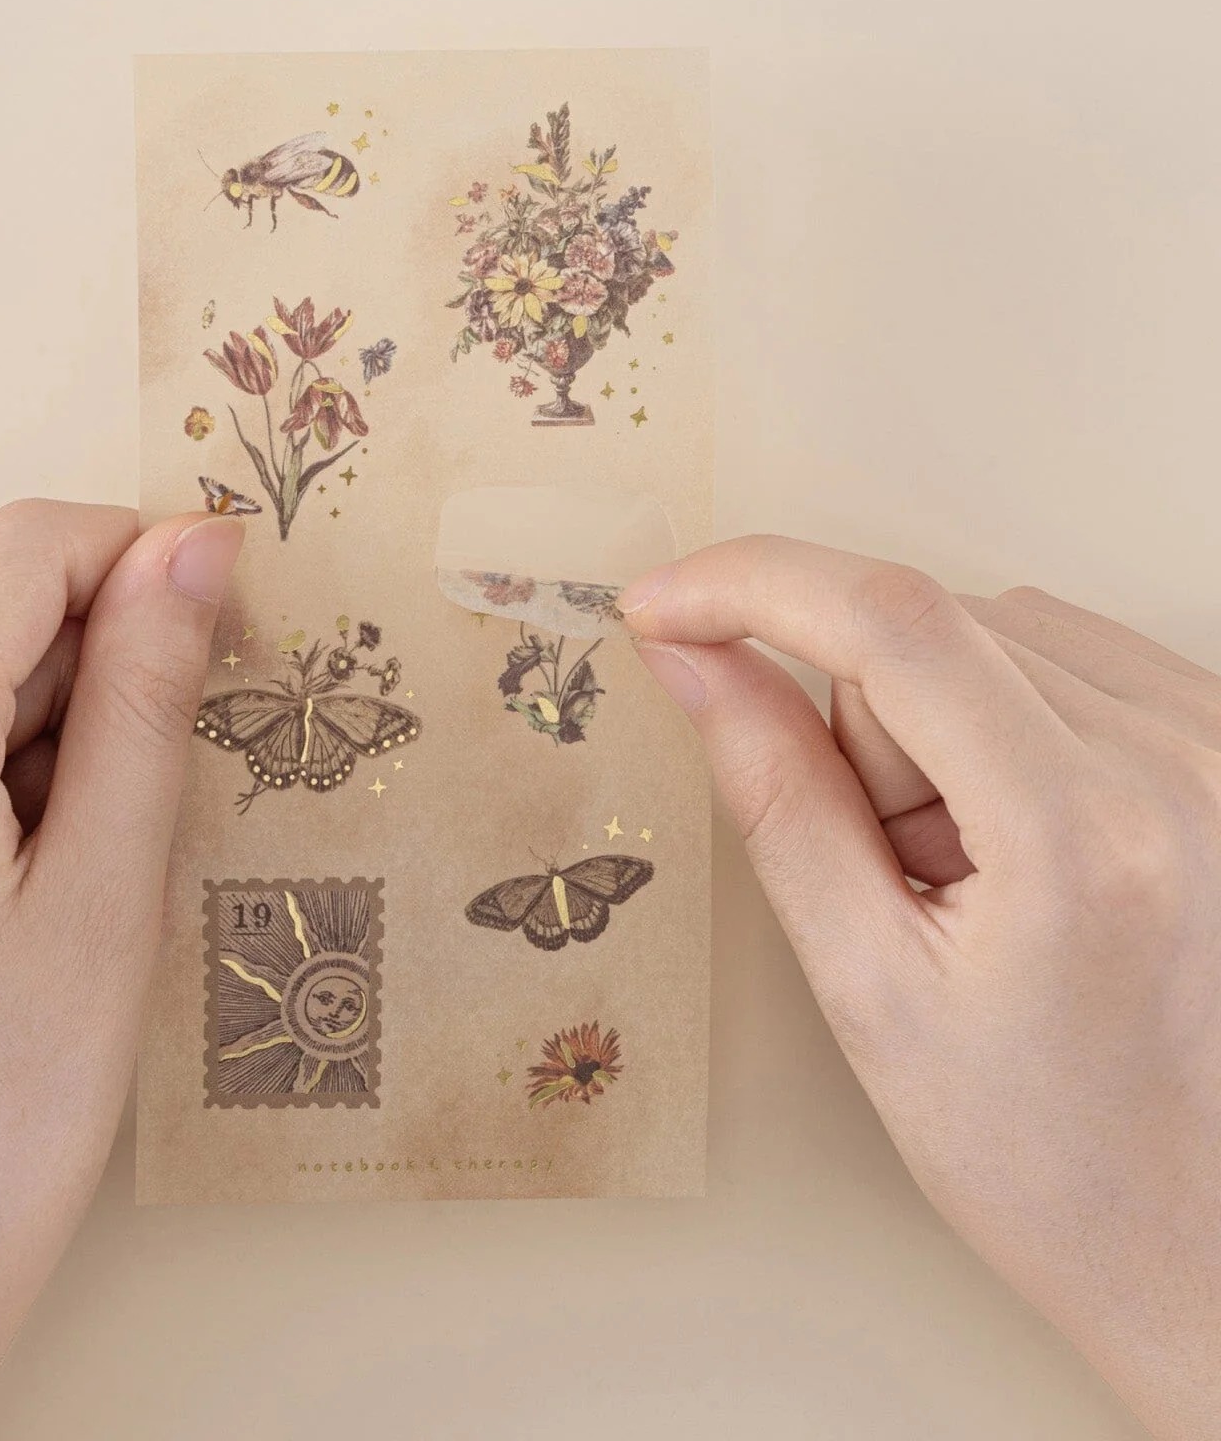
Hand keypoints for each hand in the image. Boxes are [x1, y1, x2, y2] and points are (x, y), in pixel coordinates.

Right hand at [622, 537, 1220, 1439]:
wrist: (1209, 1241)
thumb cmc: (1053, 1158)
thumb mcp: (869, 990)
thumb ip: (777, 800)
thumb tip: (696, 665)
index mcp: (1083, 832)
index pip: (891, 623)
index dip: (748, 586)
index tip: (660, 604)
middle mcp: (1182, 761)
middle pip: (930, 633)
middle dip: (859, 723)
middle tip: (894, 866)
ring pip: (989, 634)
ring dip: (933, 726)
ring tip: (967, 867)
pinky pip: (1060, 656)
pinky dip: (999, 722)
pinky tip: (1016, 835)